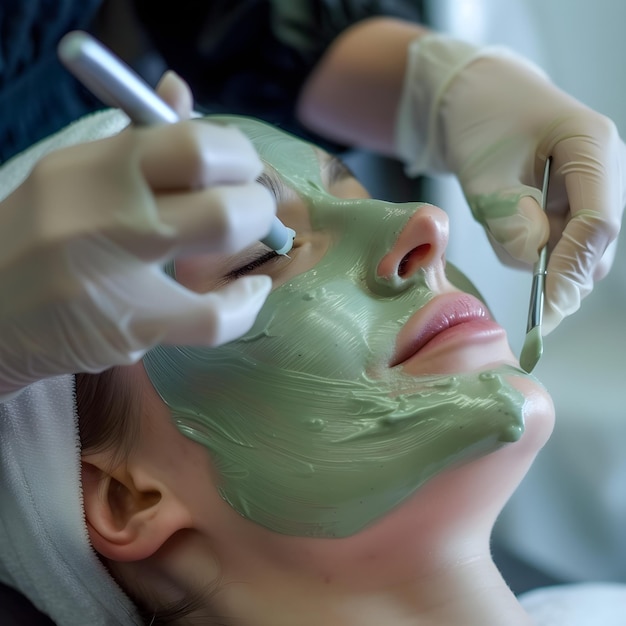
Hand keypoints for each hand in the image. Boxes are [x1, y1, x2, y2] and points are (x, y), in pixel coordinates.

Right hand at [0, 72, 274, 396]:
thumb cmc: (38, 241)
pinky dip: (246, 304)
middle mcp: (103, 208)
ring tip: (244, 241)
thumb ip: (135, 140)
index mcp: (94, 166)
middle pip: (217, 182)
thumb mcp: (76, 179)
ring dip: (255, 234)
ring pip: (224, 229)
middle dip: (254, 198)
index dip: (236, 155)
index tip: (238, 172)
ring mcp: (114, 271)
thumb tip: (179, 89)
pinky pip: (217, 316)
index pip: (190, 141)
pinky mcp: (130, 327)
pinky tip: (246, 294)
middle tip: (248, 209)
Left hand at [396, 34, 624, 333]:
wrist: (475, 99)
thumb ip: (509, 219)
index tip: (547, 311)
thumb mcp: (484, 172)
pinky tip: (505, 214)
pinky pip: (556, 242)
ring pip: (574, 250)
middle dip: (555, 270)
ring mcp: (592, 189)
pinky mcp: (574, 203)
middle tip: (515, 282)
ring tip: (497, 213)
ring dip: (535, 255)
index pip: (598, 224)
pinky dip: (528, 245)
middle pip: (594, 245)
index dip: (571, 271)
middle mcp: (604, 171)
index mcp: (592, 147)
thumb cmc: (480, 123)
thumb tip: (534, 266)